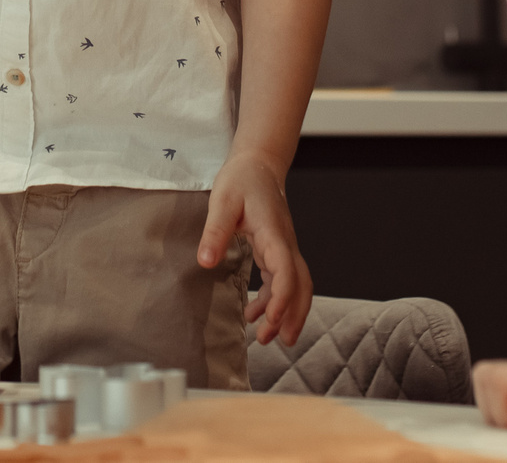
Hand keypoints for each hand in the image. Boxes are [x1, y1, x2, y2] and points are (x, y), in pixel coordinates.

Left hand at [199, 153, 312, 346]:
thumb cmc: (242, 179)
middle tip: (280, 341)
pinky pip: (282, 280)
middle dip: (293, 315)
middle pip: (301, 285)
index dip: (282, 299)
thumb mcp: (223, 201)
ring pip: (296, 285)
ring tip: (268, 338)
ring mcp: (283, 248)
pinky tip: (254, 313)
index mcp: (274, 233)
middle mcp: (285, 244)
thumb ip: (215, 231)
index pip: (287, 272)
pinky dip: (273, 300)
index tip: (272, 321)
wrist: (257, 165)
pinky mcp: (276, 250)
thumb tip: (206, 261)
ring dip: (287, 312)